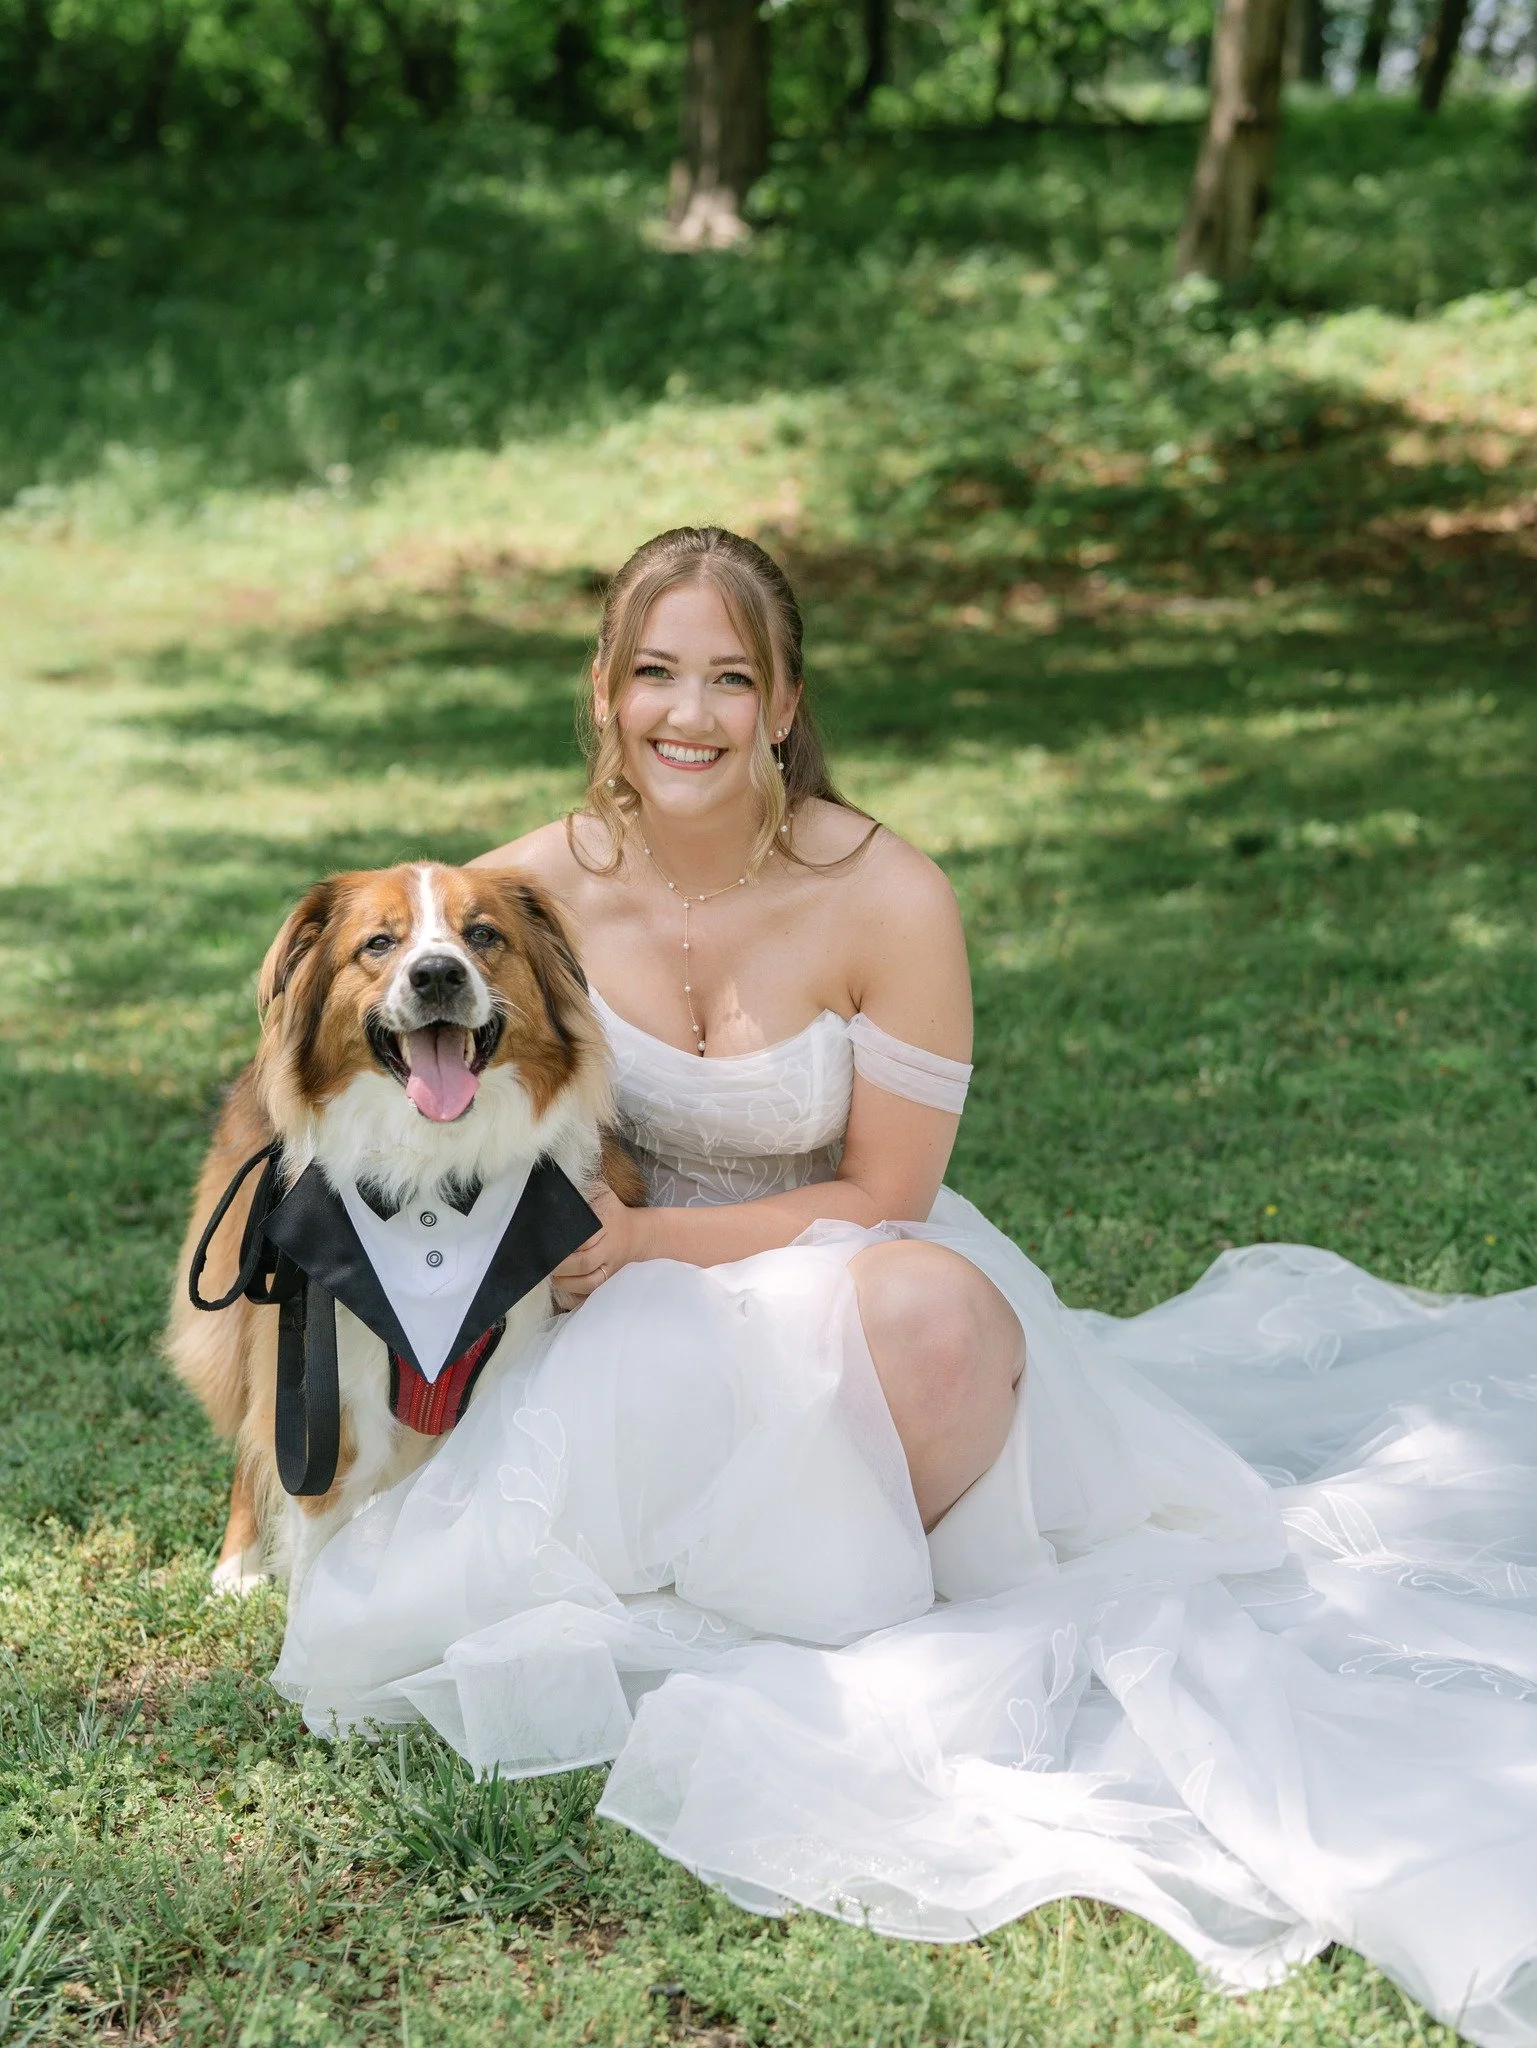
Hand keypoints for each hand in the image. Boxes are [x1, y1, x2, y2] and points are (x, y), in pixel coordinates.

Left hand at [551, 1184, 648, 1304]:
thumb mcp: (601, 1192)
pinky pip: (592, 1296)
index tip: (543, 1242)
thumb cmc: (611, 1211)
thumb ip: (582, 1188)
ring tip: (548, 1276)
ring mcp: (611, 1269)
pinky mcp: (609, 1283)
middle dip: (559, 1266)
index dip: (563, 1243)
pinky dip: (574, 1297)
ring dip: (565, 1283)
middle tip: (540, 1263)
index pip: (584, 1237)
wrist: (639, 1235)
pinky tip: (559, 1291)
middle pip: (583, 1263)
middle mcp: (610, 1249)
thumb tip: (556, 1188)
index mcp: (607, 1224)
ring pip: (588, 1283)